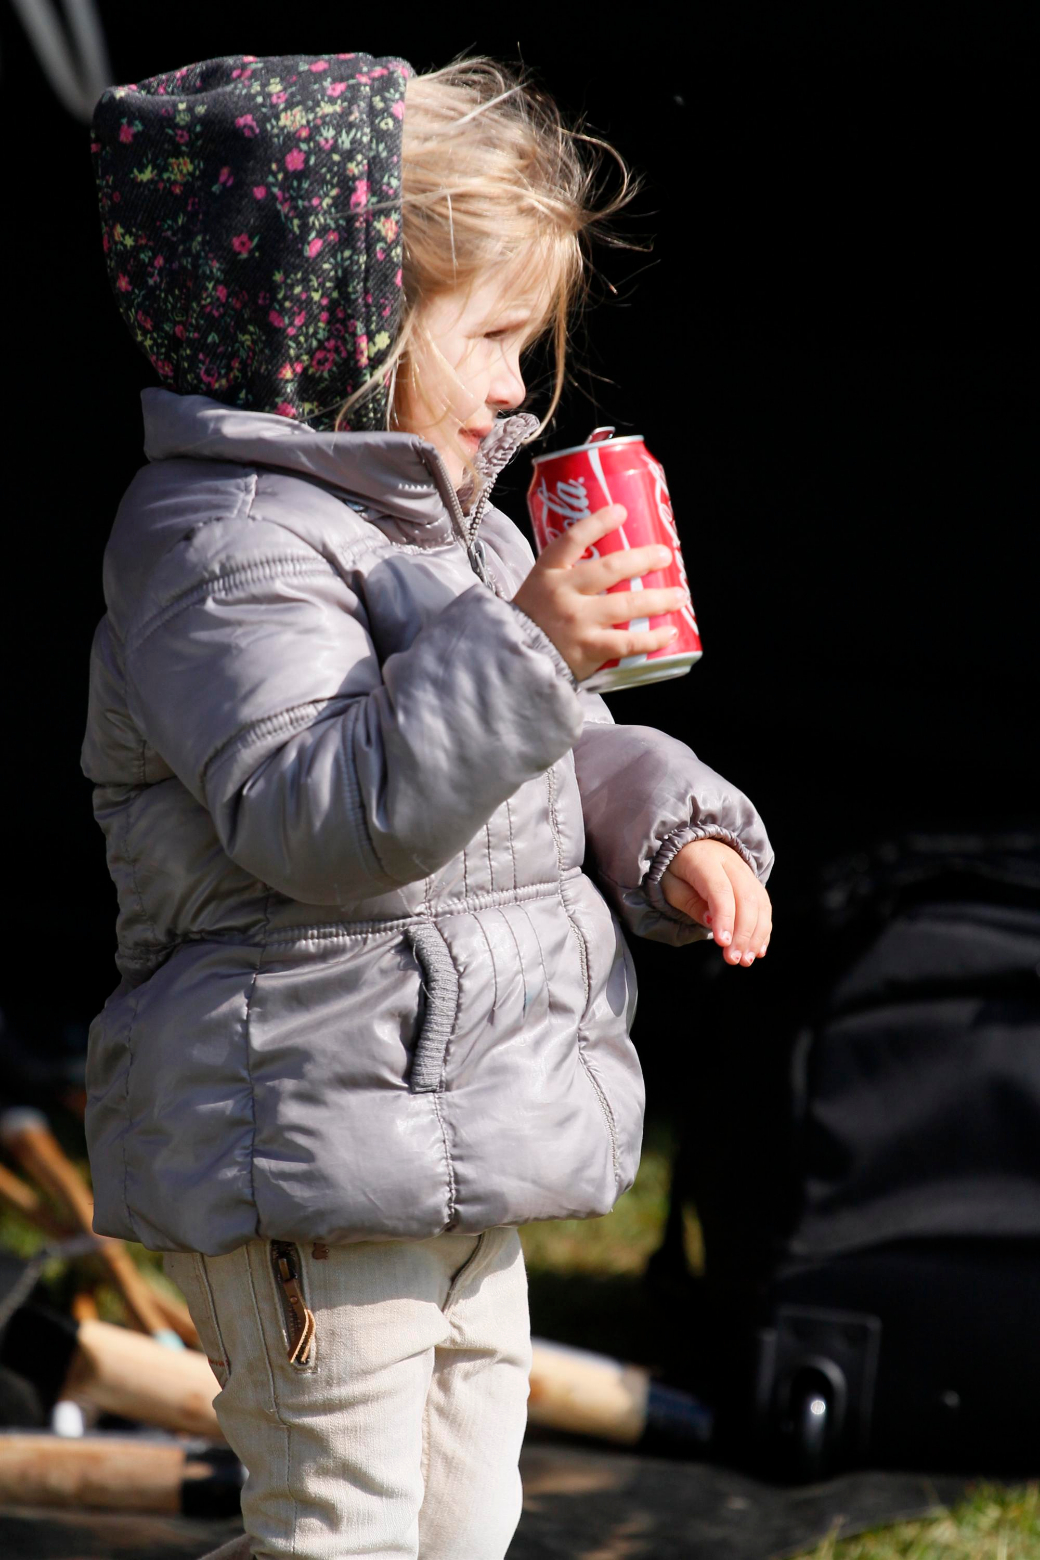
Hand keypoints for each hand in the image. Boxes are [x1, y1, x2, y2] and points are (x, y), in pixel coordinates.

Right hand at [513, 504, 688, 682]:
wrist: (513, 662)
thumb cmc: (532, 623)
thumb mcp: (537, 588)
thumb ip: (566, 576)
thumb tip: (610, 562)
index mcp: (547, 573)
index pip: (572, 539)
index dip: (598, 522)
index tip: (620, 511)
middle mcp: (563, 593)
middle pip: (609, 569)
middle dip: (642, 559)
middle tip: (665, 555)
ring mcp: (577, 622)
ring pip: (625, 605)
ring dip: (658, 598)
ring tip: (679, 595)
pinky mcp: (588, 649)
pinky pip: (627, 642)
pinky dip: (652, 638)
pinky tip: (670, 632)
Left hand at [661, 838, 771, 965]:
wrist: (691, 845)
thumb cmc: (676, 870)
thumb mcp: (671, 886)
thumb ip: (690, 903)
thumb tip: (711, 922)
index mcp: (704, 860)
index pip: (720, 890)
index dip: (724, 918)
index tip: (723, 943)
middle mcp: (730, 862)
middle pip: (745, 899)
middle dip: (743, 933)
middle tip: (734, 959)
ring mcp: (745, 870)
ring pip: (760, 903)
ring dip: (756, 935)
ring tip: (746, 960)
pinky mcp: (753, 881)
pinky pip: (764, 905)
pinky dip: (763, 929)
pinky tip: (758, 950)